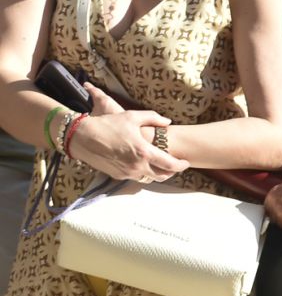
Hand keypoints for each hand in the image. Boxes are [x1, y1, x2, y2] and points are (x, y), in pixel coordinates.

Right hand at [67, 83, 182, 183]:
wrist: (81, 137)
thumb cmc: (107, 124)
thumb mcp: (131, 116)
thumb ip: (152, 118)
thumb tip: (168, 121)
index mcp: (144, 152)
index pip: (171, 165)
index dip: (181, 165)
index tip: (185, 162)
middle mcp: (138, 166)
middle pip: (162, 176)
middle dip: (171, 172)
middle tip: (174, 165)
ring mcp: (127, 173)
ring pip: (149, 179)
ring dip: (156, 174)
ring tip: (158, 165)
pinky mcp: (118, 176)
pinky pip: (135, 177)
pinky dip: (141, 172)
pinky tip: (140, 164)